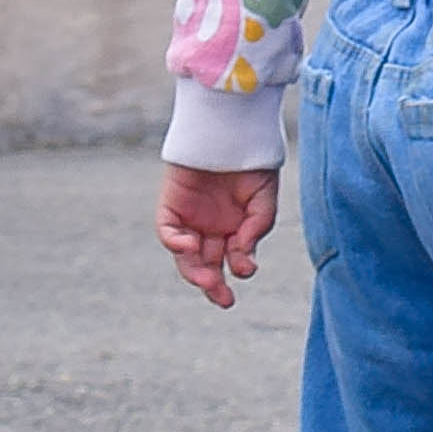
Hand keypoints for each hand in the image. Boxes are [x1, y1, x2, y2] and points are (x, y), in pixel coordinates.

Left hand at [159, 165, 280, 308]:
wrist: (231, 132)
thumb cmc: (251, 164)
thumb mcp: (264, 199)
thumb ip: (257, 228)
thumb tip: (244, 258)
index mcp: (235, 227)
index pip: (233, 257)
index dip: (240, 266)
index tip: (246, 269)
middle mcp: (211, 228)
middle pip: (207, 264)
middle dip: (214, 284)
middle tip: (224, 299)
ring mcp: (190, 220)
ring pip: (187, 256)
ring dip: (195, 272)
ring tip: (207, 280)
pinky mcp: (171, 208)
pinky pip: (168, 233)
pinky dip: (175, 243)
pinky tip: (187, 247)